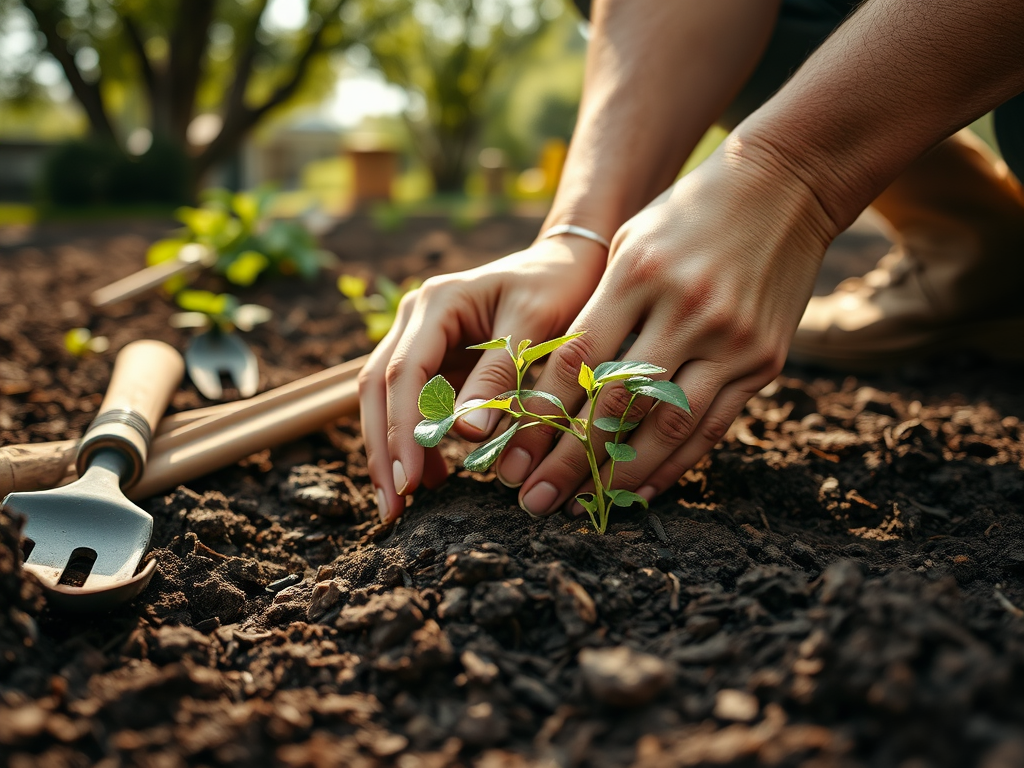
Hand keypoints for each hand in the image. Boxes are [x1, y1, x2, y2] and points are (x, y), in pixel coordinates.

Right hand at [359, 237, 606, 522]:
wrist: (568, 260)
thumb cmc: (558, 286)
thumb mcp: (536, 326)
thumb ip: (500, 376)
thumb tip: (466, 435)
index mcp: (437, 303)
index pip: (404, 373)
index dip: (402, 429)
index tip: (409, 479)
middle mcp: (416, 317)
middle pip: (376, 387)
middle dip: (382, 450)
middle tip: (391, 508)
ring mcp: (420, 336)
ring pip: (384, 398)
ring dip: (390, 450)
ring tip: (404, 504)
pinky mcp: (434, 357)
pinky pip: (412, 402)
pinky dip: (415, 440)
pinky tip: (430, 476)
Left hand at [495, 143, 835, 516]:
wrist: (787, 184)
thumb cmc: (690, 212)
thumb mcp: (633, 241)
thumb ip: (600, 307)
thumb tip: (559, 383)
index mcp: (639, 275)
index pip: (577, 360)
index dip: (540, 414)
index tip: (511, 453)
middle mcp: (685, 310)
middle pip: (616, 403)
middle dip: (569, 460)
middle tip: (534, 501)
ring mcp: (731, 339)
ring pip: (667, 426)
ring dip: (621, 475)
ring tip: (583, 506)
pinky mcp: (765, 360)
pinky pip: (714, 425)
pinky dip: (677, 463)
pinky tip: (643, 490)